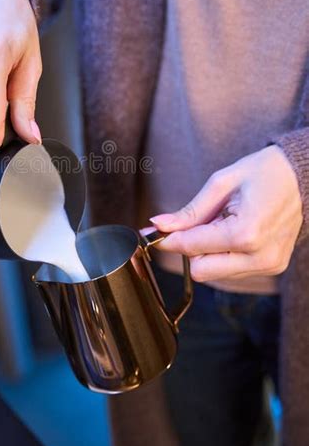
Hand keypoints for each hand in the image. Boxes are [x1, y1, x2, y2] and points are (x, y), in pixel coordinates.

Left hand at [149, 145, 302, 286]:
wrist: (303, 176)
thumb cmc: (264, 172)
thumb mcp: (221, 184)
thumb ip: (189, 211)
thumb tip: (159, 225)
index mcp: (246, 233)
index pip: (192, 247)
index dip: (169, 239)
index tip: (153, 233)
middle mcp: (259, 256)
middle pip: (201, 270)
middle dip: (191, 248)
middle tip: (198, 223)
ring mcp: (269, 265)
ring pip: (215, 273)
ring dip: (209, 251)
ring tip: (225, 222)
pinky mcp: (272, 267)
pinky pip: (232, 270)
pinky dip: (224, 254)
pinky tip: (236, 231)